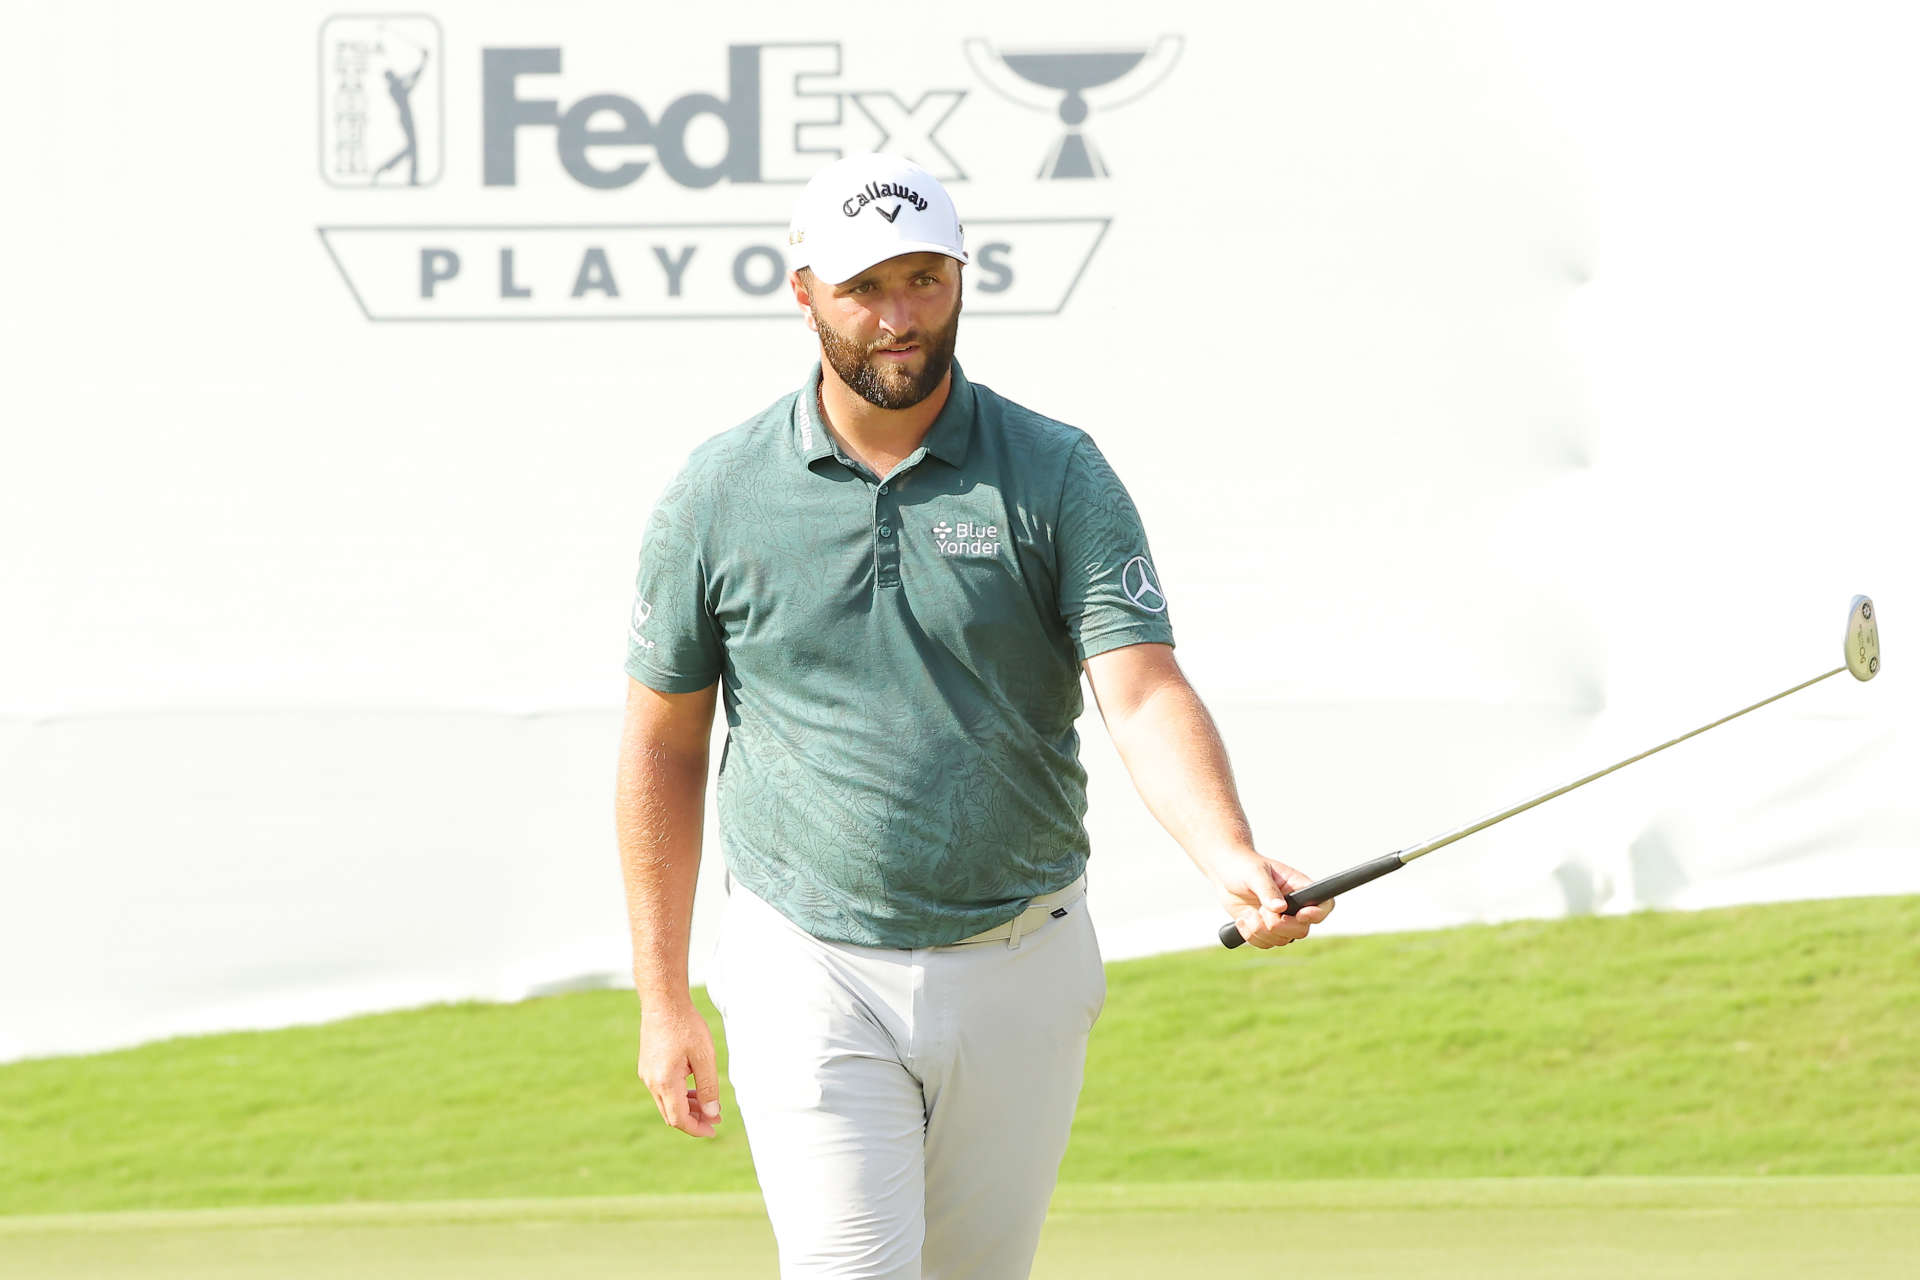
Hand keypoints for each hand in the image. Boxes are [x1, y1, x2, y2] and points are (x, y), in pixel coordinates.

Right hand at [638, 999, 721, 1136]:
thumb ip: (708, 1087)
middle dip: (694, 1120)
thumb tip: (711, 1112)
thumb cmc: (686, 1025)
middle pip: (671, 1115)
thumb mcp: (705, 1057)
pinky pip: (663, 1090)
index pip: (679, 1119)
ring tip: (709, 1104)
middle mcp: (652, 1082)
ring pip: (667, 1103)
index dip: (697, 1129)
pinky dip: (679, 1095)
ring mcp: (647, 1074)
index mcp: (665, 1082)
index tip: (714, 1130)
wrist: (663, 1002)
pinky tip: (694, 1089)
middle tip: (716, 1117)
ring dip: (687, 1107)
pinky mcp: (648, 1066)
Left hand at [1210, 849, 1333, 949]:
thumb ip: (1267, 890)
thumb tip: (1280, 908)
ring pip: (1282, 940)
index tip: (1300, 914)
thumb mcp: (1255, 873)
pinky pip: (1265, 944)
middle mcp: (1295, 907)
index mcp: (1300, 888)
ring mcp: (1281, 920)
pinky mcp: (1265, 930)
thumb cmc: (1244, 866)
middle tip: (1262, 911)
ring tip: (1249, 912)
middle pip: (1302, 930)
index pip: (1324, 905)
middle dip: (1279, 925)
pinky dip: (1250, 935)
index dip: (1317, 914)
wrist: (1226, 873)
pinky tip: (1242, 919)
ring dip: (1261, 930)